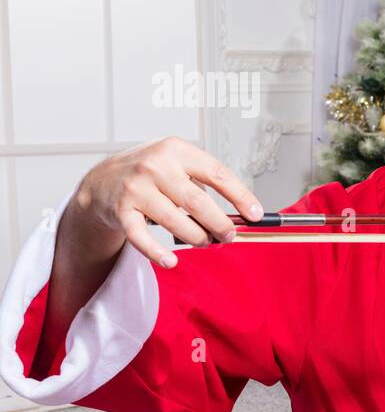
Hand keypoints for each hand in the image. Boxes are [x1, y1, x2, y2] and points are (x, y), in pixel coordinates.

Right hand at [69, 136, 262, 268]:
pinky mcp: (121, 210)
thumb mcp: (178, 164)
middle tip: (229, 235)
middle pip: (198, 202)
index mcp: (177, 150)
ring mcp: (136, 188)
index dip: (240, 196)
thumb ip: (204, 183)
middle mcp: (156, 166)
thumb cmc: (151, 174)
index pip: (217, 174)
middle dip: (219, 224)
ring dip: (196, 238)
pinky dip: (157, 253)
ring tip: (205, 242)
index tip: (255, 214)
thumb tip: (239, 213)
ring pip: (175, 221)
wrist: (102, 180)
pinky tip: (171, 261)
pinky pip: (142, 237)